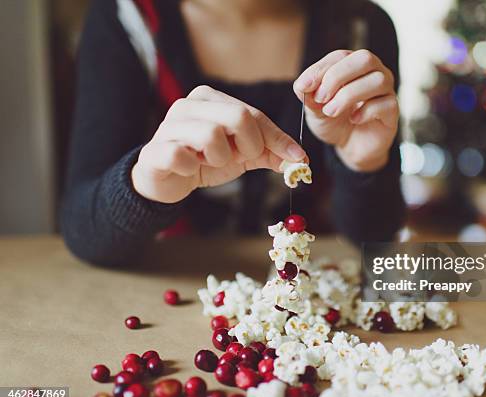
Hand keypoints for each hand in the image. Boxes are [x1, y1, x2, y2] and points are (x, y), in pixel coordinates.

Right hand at [132, 86, 306, 202]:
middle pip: (238, 116)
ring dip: (220, 158)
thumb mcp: (242, 155)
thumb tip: (300, 159)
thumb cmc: (204, 161)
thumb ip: (269, 152)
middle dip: (249, 145)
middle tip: (239, 158)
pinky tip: (188, 168)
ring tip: (208, 162)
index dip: (277, 138)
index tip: (297, 158)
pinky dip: (192, 167)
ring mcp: (169, 125)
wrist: (167, 180)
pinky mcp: (155, 149)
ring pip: (211, 135)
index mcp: (210, 99)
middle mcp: (188, 105)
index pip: (254, 114)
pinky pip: (182, 155)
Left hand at [293, 49, 398, 171]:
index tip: (304, 87)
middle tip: (321, 98)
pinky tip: (354, 119)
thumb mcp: (315, 109)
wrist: (349, 146)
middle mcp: (373, 72)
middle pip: (364, 59)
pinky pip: (385, 104)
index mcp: (353, 65)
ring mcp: (386, 90)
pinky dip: (365, 111)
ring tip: (332, 112)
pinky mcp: (392, 110)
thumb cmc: (334, 121)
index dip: (321, 69)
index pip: (340, 56)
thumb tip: (302, 85)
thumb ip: (309, 95)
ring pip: (377, 80)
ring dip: (348, 95)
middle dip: (337, 76)